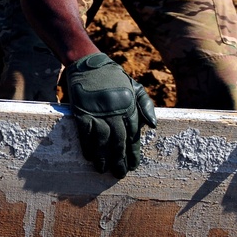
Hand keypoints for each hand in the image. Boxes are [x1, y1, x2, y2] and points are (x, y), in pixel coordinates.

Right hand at [64, 52, 157, 178]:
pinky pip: (85, 132)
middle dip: (119, 159)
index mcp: (129, 106)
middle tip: (119, 173)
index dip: (133, 152)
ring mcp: (97, 111)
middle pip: (119, 141)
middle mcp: (114, 111)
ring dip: (103, 156)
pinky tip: (89, 156)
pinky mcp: (82, 111)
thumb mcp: (134, 86)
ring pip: (102, 139)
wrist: (88, 63)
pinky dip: (87, 145)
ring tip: (103, 169)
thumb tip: (154, 125)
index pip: (133, 135)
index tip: (133, 165)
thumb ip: (145, 104)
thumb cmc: (113, 77)